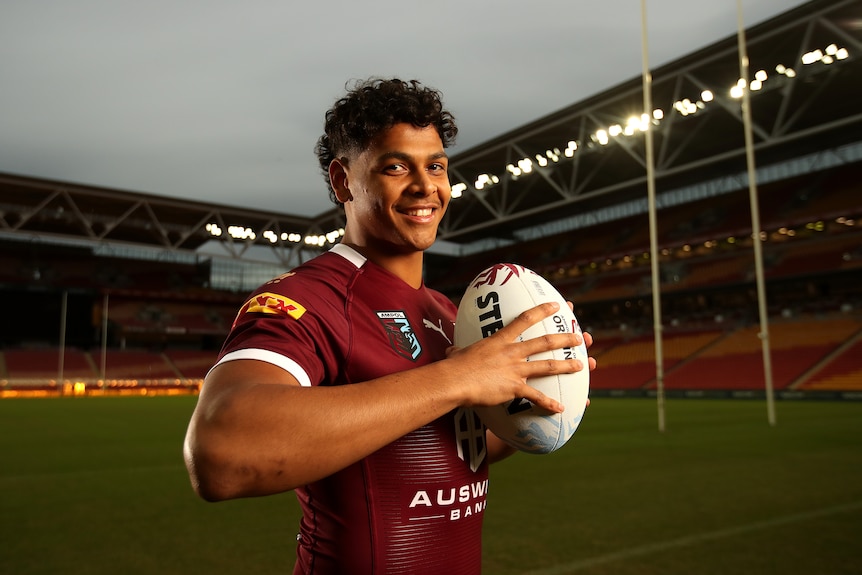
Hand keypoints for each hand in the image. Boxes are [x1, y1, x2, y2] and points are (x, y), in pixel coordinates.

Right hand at [444, 301, 585, 412]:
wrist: (454, 380)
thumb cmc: (453, 366)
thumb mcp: (458, 353)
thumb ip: (460, 351)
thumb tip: (452, 352)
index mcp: (500, 340)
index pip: (525, 320)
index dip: (542, 311)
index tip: (556, 306)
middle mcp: (512, 352)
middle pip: (544, 342)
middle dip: (564, 339)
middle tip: (579, 337)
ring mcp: (515, 370)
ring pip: (547, 366)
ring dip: (566, 365)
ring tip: (581, 365)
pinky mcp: (514, 388)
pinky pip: (536, 396)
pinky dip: (549, 403)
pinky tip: (560, 409)